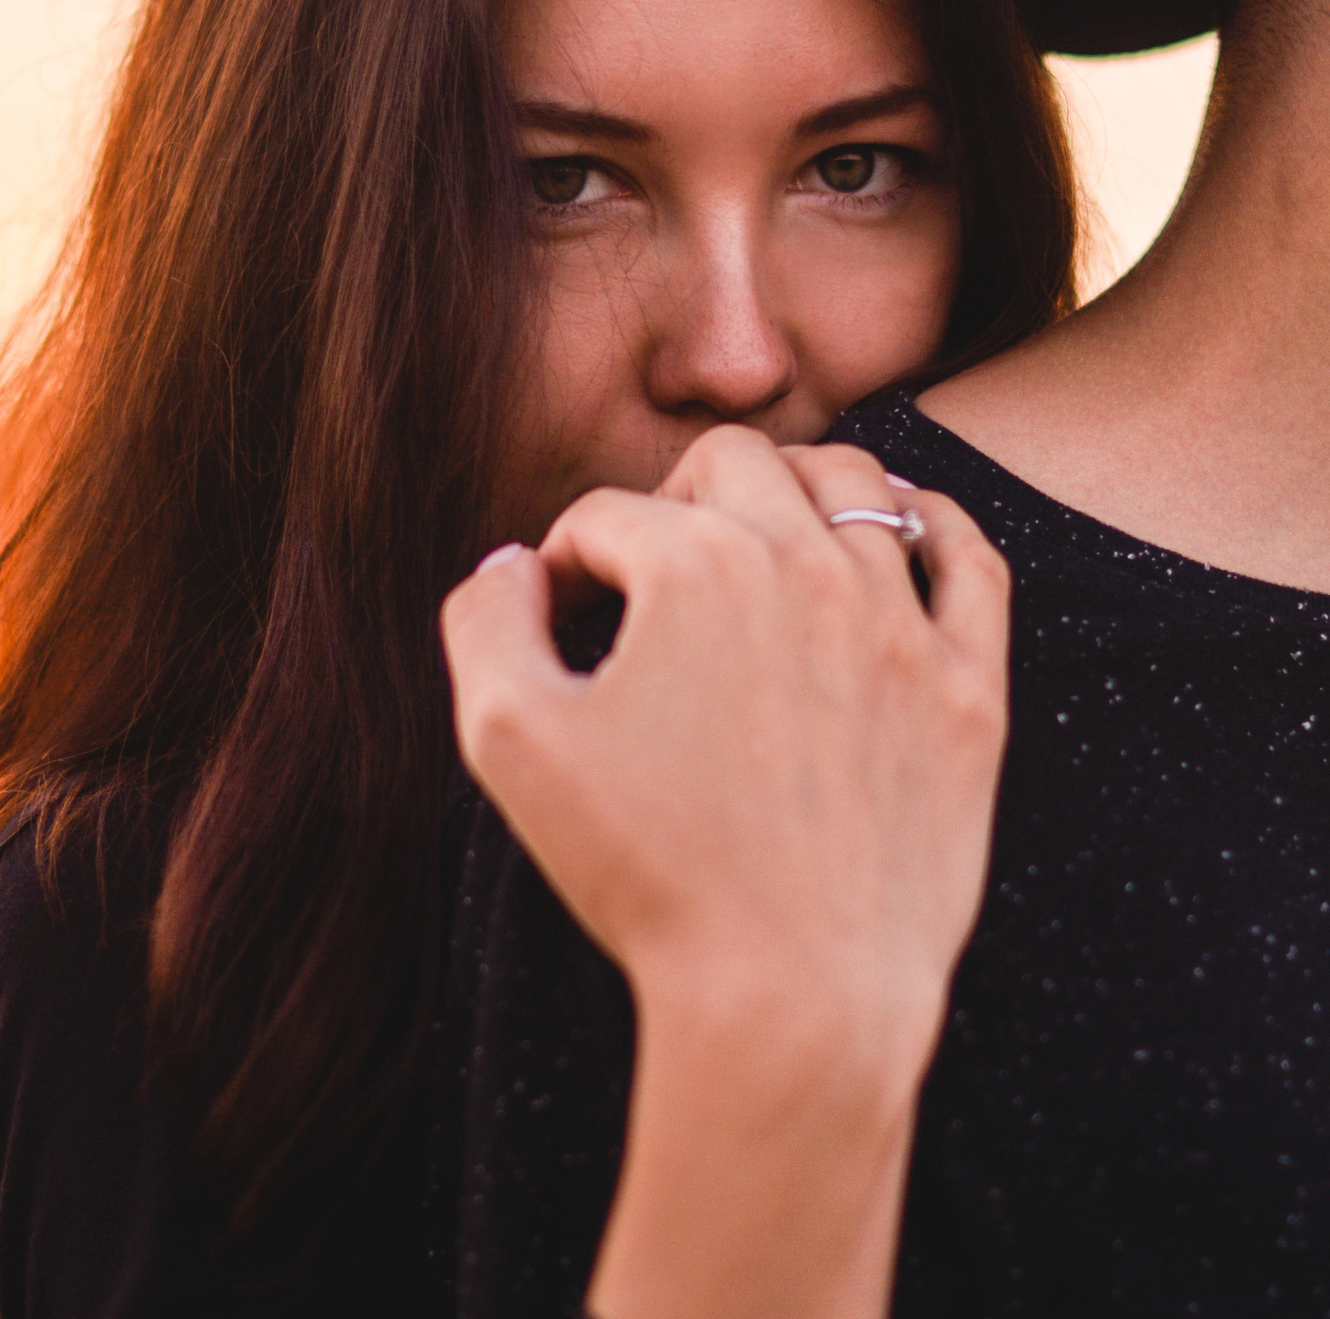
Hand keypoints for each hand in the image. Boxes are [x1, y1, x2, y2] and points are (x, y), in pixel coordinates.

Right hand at [439, 423, 1011, 1317]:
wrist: (792, 993)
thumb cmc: (643, 870)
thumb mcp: (506, 740)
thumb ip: (484, 621)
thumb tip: (512, 565)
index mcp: (695, 566)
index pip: (605, 516)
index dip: (562, 564)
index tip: (557, 629)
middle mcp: (809, 566)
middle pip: (734, 461)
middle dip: (672, 498)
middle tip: (649, 578)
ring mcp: (903, 625)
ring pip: (856, 485)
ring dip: (793, 492)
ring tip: (759, 545)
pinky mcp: (970, 688)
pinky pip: (968, 556)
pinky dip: (926, 525)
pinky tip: (888, 544)